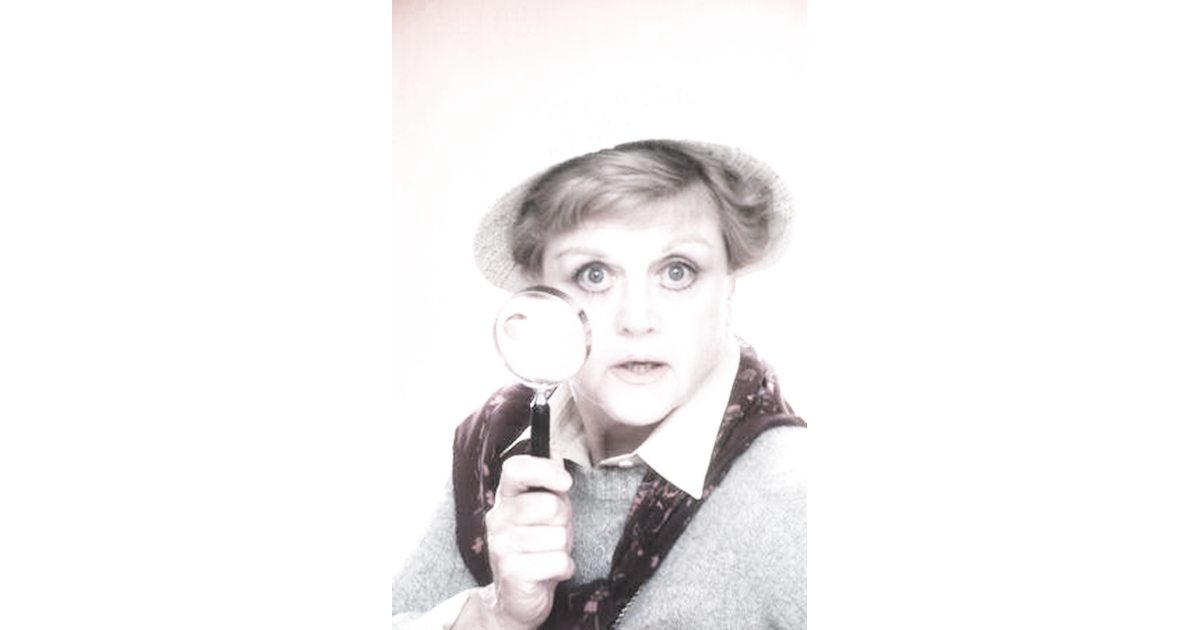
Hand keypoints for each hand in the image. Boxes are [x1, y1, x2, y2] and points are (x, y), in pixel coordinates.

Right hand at [473, 454, 574, 628]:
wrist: (516, 596)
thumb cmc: (536, 547)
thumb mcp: (545, 511)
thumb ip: (549, 483)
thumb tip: (554, 453)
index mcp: (506, 498)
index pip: (515, 469)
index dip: (544, 470)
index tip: (564, 482)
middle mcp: (498, 519)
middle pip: (550, 505)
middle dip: (564, 521)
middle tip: (554, 532)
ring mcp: (502, 546)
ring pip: (558, 536)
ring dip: (563, 548)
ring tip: (548, 553)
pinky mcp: (512, 572)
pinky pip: (559, 561)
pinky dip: (564, 568)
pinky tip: (550, 571)